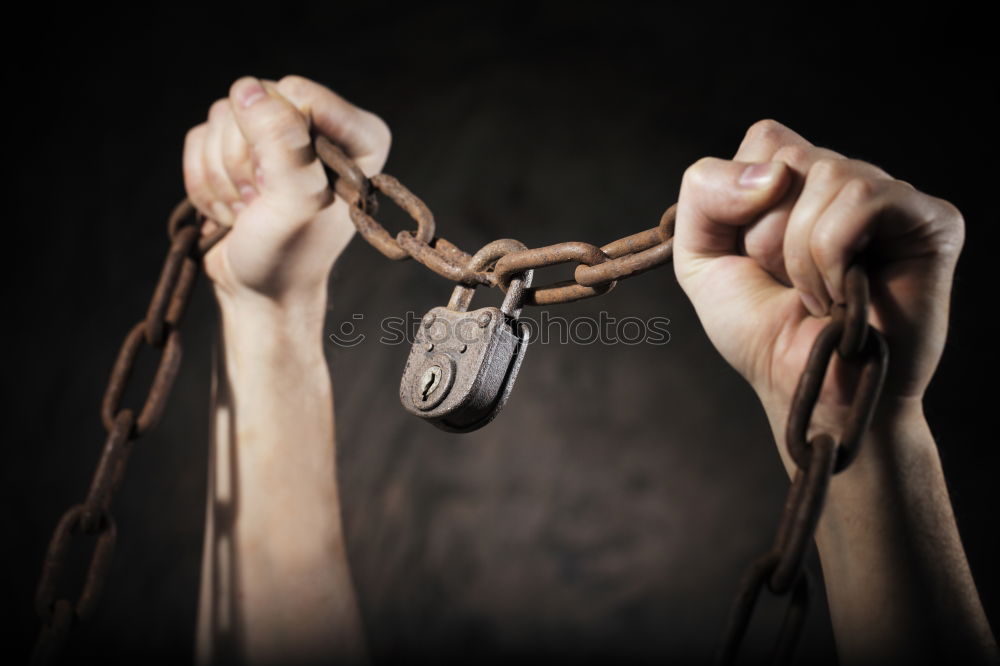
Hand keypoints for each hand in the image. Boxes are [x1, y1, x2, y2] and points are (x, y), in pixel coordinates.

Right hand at [183, 75, 390, 307]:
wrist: (259, 292)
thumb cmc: (288, 256)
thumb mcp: (293, 201)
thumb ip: (281, 141)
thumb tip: (248, 90)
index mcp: (359, 135)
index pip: (297, 94)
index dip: (277, 139)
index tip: (285, 185)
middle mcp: (321, 126)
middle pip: (255, 99)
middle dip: (246, 159)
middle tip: (262, 202)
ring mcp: (276, 134)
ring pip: (221, 116)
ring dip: (224, 174)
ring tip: (249, 210)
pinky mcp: (237, 147)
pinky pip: (199, 135)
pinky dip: (205, 178)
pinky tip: (231, 208)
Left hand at [672, 120, 963, 462]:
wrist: (810, 392)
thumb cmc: (762, 331)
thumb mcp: (700, 259)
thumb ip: (703, 194)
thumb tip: (772, 172)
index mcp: (799, 183)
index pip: (765, 140)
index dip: (742, 202)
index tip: (753, 257)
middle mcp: (848, 182)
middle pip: (789, 158)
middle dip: (768, 234)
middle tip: (786, 283)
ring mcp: (892, 199)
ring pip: (827, 174)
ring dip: (801, 252)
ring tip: (818, 295)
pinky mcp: (932, 221)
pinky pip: (865, 198)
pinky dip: (833, 253)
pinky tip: (845, 294)